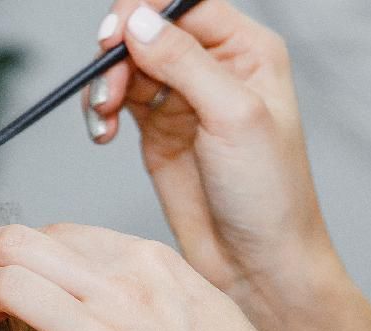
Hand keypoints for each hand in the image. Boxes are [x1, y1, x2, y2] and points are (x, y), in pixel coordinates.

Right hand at [81, 2, 337, 313]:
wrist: (258, 264)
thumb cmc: (270, 195)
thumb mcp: (234, 117)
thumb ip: (186, 63)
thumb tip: (139, 22)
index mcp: (248, 50)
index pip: (186, 5)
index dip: (145, 11)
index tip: (116, 34)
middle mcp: (216, 68)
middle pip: (149, 30)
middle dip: (119, 50)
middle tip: (105, 84)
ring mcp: (184, 100)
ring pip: (128, 64)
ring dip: (105, 84)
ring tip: (103, 117)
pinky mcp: (159, 132)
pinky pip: (118, 102)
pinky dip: (100, 111)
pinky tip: (102, 133)